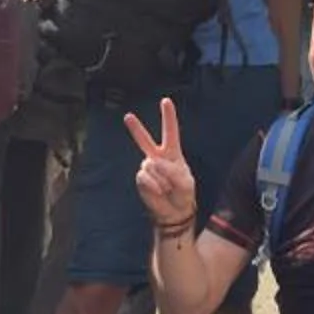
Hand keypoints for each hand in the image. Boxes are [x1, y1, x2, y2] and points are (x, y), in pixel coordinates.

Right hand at [122, 96, 200, 227]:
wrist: (174, 212)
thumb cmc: (183, 194)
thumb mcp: (185, 181)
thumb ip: (172, 170)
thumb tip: (152, 162)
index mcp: (172, 153)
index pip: (170, 131)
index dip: (168, 116)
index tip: (166, 101)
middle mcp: (157, 157)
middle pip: (145, 140)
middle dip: (136, 128)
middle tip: (128, 116)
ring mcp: (147, 167)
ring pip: (152, 166)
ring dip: (163, 179)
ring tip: (167, 189)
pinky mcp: (141, 179)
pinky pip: (146, 178)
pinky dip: (155, 186)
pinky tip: (160, 192)